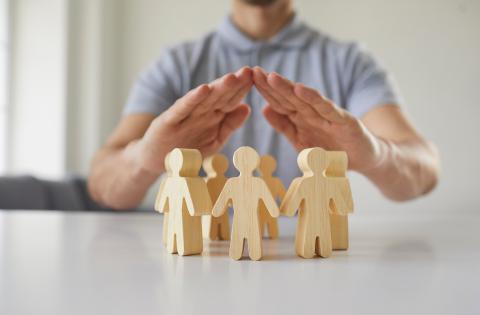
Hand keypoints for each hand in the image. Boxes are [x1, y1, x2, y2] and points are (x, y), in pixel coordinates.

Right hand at [135, 67, 252, 174]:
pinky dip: (193, 99)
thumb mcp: (214, 139)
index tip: (260, 78)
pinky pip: (183, 108)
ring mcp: (185, 114)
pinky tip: (203, 90)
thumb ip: (229, 125)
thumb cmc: (186, 148)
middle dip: (235, 84)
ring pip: (204, 99)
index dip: (244, 89)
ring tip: (232, 77)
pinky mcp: (170, 120)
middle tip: (250, 71)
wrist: (155, 159)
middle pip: (220, 95)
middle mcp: (200, 111)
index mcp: (213, 114)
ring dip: (218, 88)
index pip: (232, 99)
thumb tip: (248, 107)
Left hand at [252, 67, 383, 171]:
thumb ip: (284, 126)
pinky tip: (302, 90)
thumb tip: (264, 108)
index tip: (247, 79)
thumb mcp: (302, 140)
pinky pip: (326, 109)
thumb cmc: (332, 150)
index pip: (279, 102)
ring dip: (288, 88)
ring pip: (304, 99)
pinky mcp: (343, 121)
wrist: (364, 159)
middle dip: (271, 84)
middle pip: (288, 97)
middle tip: (253, 71)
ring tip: (272, 77)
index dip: (264, 91)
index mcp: (300, 118)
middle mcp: (312, 113)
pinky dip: (314, 99)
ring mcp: (327, 116)